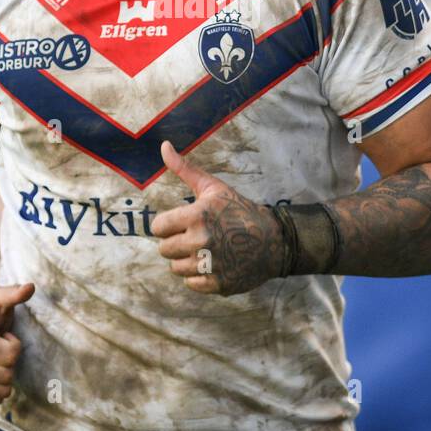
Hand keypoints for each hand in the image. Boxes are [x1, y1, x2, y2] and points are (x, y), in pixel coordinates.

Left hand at [152, 141, 285, 295]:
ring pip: (176, 268)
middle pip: (164, 249)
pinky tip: (213, 264)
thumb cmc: (239, 210)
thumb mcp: (213, 187)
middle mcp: (201, 241)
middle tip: (196, 237)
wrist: (272, 240)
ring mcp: (210, 264)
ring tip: (205, 250)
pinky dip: (199, 277)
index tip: (182, 223)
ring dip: (186, 261)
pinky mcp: (218, 284)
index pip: (158, 227)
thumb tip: (163, 146)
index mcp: (197, 215)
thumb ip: (184, 168)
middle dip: (176, 243)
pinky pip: (190, 283)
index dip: (168, 225)